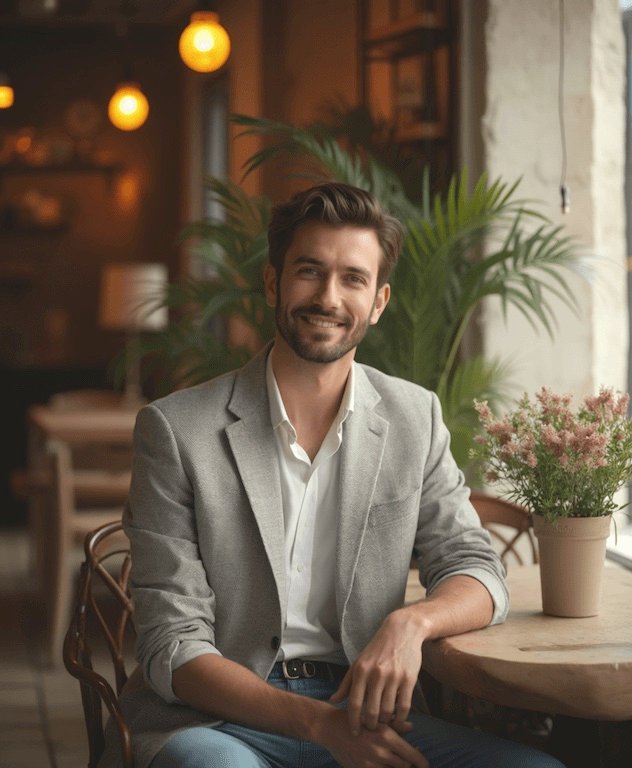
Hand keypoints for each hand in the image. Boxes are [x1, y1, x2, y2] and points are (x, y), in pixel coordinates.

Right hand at [313, 707, 428, 767]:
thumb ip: (395, 724)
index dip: (420, 761)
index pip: (411, 755)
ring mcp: (371, 763)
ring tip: (395, 761)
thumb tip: (411, 726)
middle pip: (404, 766)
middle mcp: (381, 751)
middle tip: (410, 761)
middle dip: (408, 764)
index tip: (426, 765)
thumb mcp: (375, 718)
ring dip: (396, 767)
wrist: (330, 727)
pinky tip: (383, 764)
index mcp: (386, 736)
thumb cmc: (355, 719)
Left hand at [330, 608, 422, 734]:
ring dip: (386, 723)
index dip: (353, 722)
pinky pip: (405, 706)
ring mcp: (394, 677)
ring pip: (388, 711)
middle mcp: (376, 674)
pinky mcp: (409, 679)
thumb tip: (332, 701)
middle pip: (372, 712)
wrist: (402, 630)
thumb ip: (346, 683)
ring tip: (384, 725)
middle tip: (371, 730)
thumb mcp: (358, 662)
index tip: (354, 733)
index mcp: (361, 670)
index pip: (354, 703)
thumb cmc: (377, 648)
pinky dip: (401, 718)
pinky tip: (398, 720)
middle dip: (370, 726)